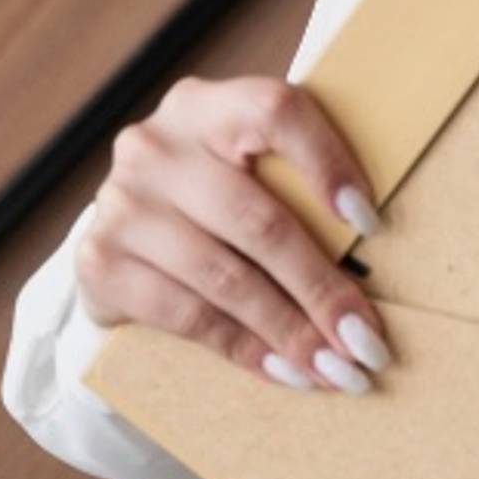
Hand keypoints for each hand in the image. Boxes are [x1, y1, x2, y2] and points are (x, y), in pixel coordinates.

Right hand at [75, 74, 392, 392]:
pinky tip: (285, 371)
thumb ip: (303, 194)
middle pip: (258, 220)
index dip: (328, 163)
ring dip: (291, 333)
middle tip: (369, 342)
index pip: (276, 111)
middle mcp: (157, 146)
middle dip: (322, 290)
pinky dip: (245, 349)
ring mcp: (121, 203)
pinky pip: (186, 315)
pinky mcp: (100, 262)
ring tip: (338, 370)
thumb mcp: (257, 179)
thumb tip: (378, 271)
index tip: (373, 224)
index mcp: (208, 107)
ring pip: (225, 277)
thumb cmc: (222, 208)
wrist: (129, 246)